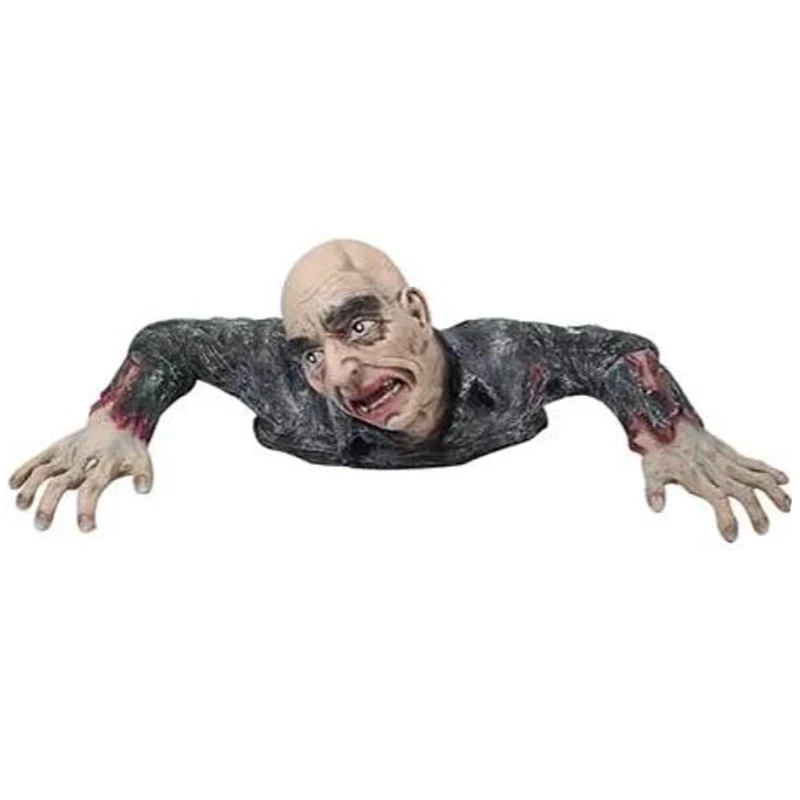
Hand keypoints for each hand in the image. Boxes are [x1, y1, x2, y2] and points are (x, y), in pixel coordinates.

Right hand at [8, 410, 153, 531]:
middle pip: (60, 483)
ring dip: (30, 489)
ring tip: (21, 507)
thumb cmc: (130, 448)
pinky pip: (38, 459)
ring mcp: (68, 453)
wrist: (118, 419)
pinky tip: (13, 485)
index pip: (92, 489)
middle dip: (48, 505)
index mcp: (103, 465)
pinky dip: (23, 469)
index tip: (86, 529)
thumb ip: (144, 475)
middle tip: (41, 527)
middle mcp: (82, 460)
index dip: (87, 509)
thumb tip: (143, 490)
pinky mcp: (57, 448)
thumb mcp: (142, 460)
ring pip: (43, 470)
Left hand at [638, 418, 790, 541]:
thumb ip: (653, 491)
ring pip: (754, 475)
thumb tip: (656, 508)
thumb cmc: (659, 451)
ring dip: (772, 491)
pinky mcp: (730, 453)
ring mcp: (724, 460)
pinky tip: (784, 481)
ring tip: (786, 508)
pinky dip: (769, 470)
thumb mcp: (651, 471)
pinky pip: (753, 461)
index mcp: (696, 476)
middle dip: (755, 511)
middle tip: (762, 530)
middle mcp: (714, 468)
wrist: (666, 422)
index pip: (716, 498)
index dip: (726, 518)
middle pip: (741, 490)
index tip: (731, 536)